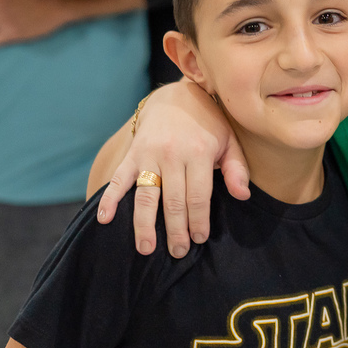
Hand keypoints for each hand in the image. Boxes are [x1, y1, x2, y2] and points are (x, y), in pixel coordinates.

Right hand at [96, 80, 249, 257]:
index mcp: (199, 153)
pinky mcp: (132, 154)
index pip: (198, 196)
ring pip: (146, 195)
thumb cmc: (208, 123)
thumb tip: (243, 196)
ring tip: (146, 249)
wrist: (177, 96)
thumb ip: (236, 169)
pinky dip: (109, 198)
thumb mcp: (229, 141)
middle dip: (175, 230)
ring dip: (144, 224)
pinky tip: (104, 219)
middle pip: (172, 201)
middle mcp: (172, 155)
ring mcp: (149, 154)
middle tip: (178, 252)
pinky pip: (119, 179)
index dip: (198, 220)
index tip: (199, 239)